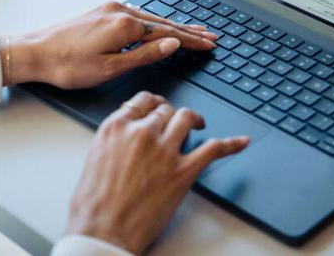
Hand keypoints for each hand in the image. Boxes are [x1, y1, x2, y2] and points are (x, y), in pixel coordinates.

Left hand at [2, 1, 217, 87]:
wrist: (34, 53)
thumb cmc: (67, 65)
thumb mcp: (110, 68)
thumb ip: (144, 55)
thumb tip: (172, 44)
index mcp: (125, 25)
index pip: (168, 34)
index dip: (191, 41)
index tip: (210, 44)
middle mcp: (120, 11)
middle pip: (163, 22)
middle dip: (188, 31)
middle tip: (211, 36)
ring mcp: (110, 9)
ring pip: (150, 17)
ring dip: (172, 26)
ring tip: (192, 31)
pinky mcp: (101, 11)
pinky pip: (137, 15)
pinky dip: (154, 22)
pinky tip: (159, 26)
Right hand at [65, 91, 249, 254]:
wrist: (103, 232)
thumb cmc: (93, 205)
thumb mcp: (95, 158)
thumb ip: (114, 140)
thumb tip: (125, 136)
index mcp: (117, 127)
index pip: (143, 101)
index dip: (154, 103)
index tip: (159, 106)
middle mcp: (143, 132)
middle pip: (165, 110)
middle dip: (171, 115)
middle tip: (175, 122)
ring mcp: (165, 150)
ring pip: (186, 118)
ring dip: (193, 119)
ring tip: (198, 124)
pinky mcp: (184, 171)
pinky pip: (214, 149)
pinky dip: (231, 143)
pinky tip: (240, 141)